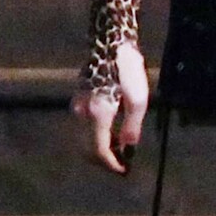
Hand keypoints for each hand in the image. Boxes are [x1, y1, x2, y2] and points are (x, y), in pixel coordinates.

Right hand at [71, 39, 148, 172]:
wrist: (109, 44)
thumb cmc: (127, 69)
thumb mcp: (138, 99)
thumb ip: (132, 127)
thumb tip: (129, 149)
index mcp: (97, 114)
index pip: (99, 151)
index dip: (111, 165)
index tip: (125, 170)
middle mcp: (82, 113)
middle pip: (88, 149)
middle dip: (105, 160)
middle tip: (124, 164)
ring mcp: (77, 107)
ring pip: (84, 140)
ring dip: (101, 149)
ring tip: (121, 150)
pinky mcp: (77, 101)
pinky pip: (84, 128)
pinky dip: (96, 137)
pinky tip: (112, 135)